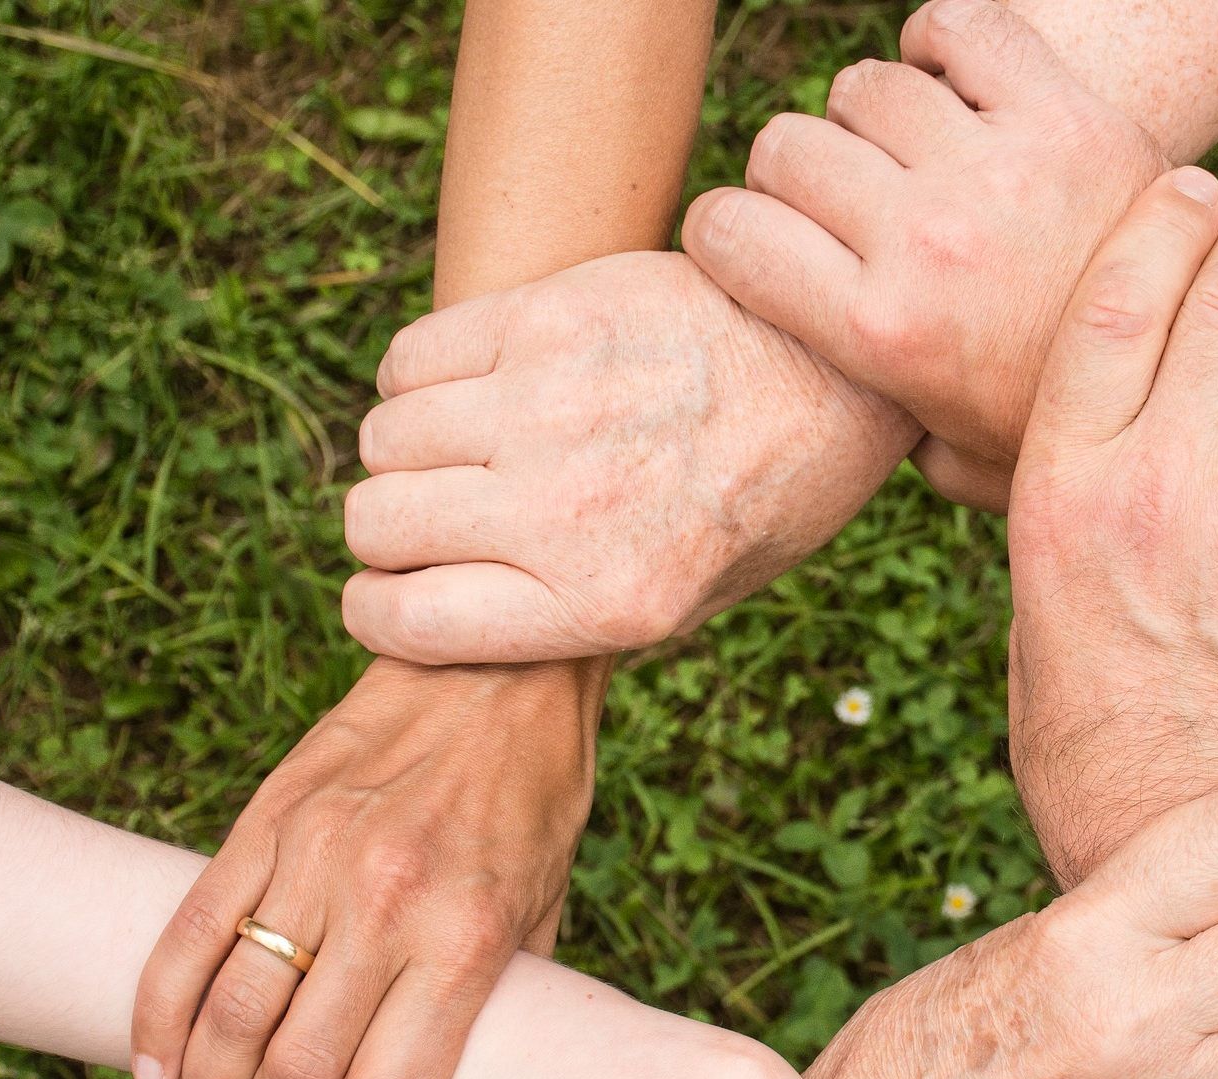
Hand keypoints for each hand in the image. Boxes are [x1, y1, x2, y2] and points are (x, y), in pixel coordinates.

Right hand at [131, 658, 602, 1078]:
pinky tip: (158, 1068)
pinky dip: (157, 1018)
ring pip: (229, 1016)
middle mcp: (386, 905)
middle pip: (294, 1075)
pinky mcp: (265, 822)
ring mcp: (315, 860)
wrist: (496, 670)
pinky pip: (187, 937)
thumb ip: (498, 998)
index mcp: (465, 939)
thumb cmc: (534, 798)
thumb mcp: (545, 907)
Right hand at [340, 251, 918, 664]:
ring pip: (384, 439)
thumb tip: (448, 615)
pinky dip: (417, 378)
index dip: (379, 611)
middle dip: (389, 531)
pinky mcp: (549, 318)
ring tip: (464, 448)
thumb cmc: (766, 495)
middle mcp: (568, 511)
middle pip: (377, 524)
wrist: (839, 369)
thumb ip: (572, 617)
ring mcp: (551, 407)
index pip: (406, 622)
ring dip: (406, 451)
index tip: (390, 594)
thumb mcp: (693, 600)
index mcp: (606, 602)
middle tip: (437, 516)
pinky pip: (411, 358)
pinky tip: (472, 386)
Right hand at [684, 0, 1162, 510]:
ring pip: (864, 87)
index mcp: (880, 333)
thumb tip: (821, 413)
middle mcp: (926, 242)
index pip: (727, 232)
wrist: (1200, 380)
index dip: (724, 233)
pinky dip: (941, 42)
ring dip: (871, 120)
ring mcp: (996, 171)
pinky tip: (951, 87)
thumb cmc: (1059, 427)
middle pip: (787, 148)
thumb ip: (876, 432)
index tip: (751, 245)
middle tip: (839, 209)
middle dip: (793, 178)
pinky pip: (961, 27)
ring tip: (907, 160)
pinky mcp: (1065, 115)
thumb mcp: (952, 463)